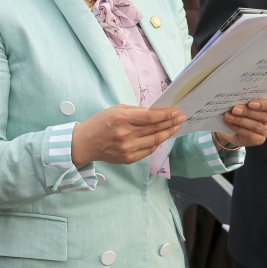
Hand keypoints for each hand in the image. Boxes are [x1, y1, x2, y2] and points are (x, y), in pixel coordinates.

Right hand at [71, 105, 185, 166]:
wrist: (85, 143)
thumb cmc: (100, 123)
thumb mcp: (115, 110)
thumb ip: (135, 111)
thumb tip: (154, 112)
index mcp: (122, 119)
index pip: (150, 117)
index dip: (166, 115)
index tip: (176, 112)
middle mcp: (126, 134)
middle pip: (155, 129)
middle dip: (171, 122)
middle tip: (181, 118)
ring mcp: (128, 148)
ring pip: (155, 140)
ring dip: (168, 133)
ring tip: (176, 127)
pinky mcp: (128, 158)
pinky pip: (148, 150)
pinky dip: (157, 143)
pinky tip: (163, 137)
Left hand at [214, 97, 266, 148]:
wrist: (231, 128)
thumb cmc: (239, 111)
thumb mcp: (242, 103)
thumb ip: (243, 100)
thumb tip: (235, 98)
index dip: (265, 104)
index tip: (251, 103)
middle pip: (263, 116)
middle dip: (247, 112)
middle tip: (234, 109)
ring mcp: (266, 130)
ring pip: (256, 126)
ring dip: (240, 120)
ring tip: (228, 116)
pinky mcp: (259, 140)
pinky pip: (249, 134)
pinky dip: (237, 128)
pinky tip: (229, 123)